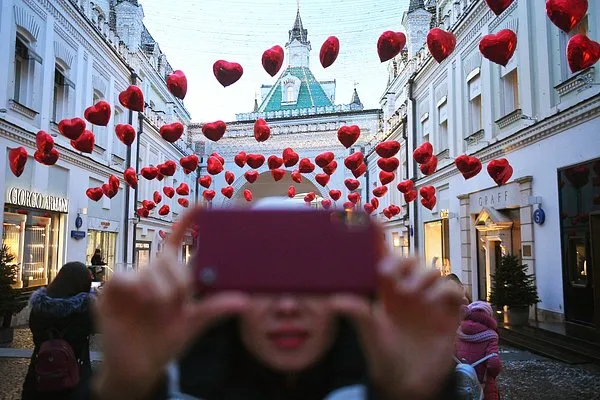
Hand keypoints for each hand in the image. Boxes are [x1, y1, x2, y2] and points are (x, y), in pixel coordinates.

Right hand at [93, 207, 248, 399]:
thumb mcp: (193, 324)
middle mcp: (151, 273)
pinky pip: (127, 278)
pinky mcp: (111, 290)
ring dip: (160, 292)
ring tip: (156, 311)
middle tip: (178, 302)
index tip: (202, 204)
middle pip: (169, 258)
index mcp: (170, 277)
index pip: (177, 242)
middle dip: (179, 280)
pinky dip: (138, 291)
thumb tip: (244, 301)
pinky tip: (138, 304)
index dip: (187, 222)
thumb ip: (215, 308)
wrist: (139, 368)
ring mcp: (131, 280)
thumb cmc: (165, 341)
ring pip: (152, 269)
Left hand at [332, 257, 462, 399]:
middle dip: (405, 263)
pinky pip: (453, 290)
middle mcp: (409, 291)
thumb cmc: (385, 354)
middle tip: (393, 276)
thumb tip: (334, 301)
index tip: (379, 251)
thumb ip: (358, 313)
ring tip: (410, 292)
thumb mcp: (370, 332)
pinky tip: (432, 301)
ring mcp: (430, 300)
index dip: (385, 253)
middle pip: (412, 262)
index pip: (389, 264)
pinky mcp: (448, 312)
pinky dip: (446, 289)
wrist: (408, 382)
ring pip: (433, 272)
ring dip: (423, 276)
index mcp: (388, 292)